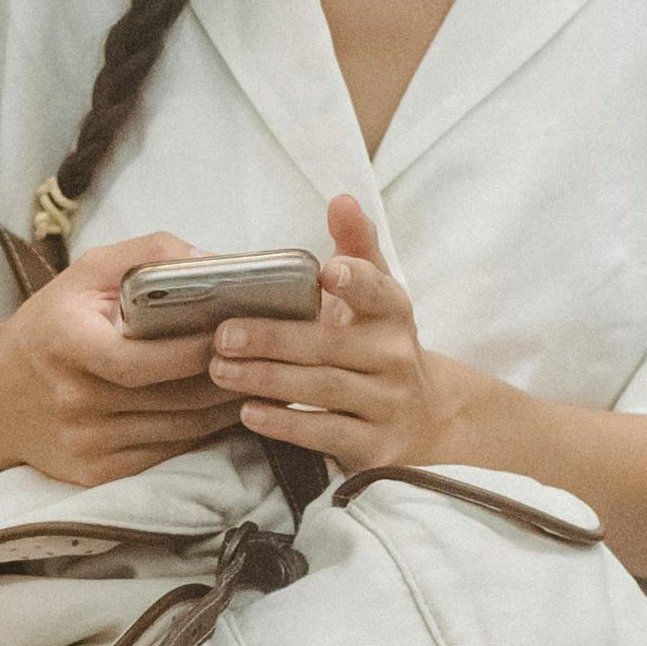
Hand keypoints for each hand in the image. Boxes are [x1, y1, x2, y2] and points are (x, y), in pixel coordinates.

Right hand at [0, 229, 238, 484]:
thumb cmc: (49, 326)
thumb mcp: (84, 274)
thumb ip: (146, 257)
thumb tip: (212, 261)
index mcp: (66, 343)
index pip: (141, 359)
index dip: (195, 351)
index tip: (235, 334)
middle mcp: (73, 398)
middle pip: (171, 398)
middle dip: (227, 380)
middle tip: (267, 361)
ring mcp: (85, 441)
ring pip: (178, 431)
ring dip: (225, 410)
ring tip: (258, 384)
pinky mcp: (95, 472)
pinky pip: (166, 454)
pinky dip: (202, 435)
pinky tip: (224, 413)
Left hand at [204, 195, 488, 476]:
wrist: (426, 420)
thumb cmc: (379, 345)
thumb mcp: (376, 296)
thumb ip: (356, 247)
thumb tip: (342, 198)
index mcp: (393, 313)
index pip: (380, 291)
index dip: (358, 279)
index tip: (329, 272)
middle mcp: (396, 357)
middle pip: (331, 345)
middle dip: (273, 339)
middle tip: (222, 335)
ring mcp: (388, 404)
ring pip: (324, 388)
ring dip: (267, 378)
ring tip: (219, 370)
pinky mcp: (376, 447)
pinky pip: (326, 433)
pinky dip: (286, 424)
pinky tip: (248, 412)